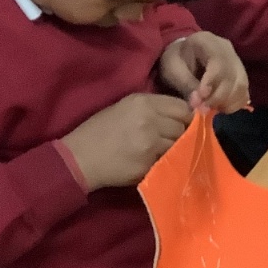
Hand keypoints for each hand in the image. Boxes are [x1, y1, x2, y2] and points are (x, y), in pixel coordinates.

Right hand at [61, 92, 191, 190]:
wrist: (81, 157)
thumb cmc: (99, 130)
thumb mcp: (124, 108)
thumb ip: (153, 108)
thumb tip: (181, 112)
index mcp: (143, 102)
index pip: (181, 107)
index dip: (186, 116)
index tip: (184, 123)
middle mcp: (150, 120)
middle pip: (183, 126)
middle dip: (182, 133)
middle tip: (173, 139)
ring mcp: (151, 144)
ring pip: (180, 145)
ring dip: (177, 149)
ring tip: (164, 151)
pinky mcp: (149, 164)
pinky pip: (169, 161)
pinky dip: (167, 162)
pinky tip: (157, 162)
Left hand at [159, 32, 249, 112]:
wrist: (184, 54)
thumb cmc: (176, 59)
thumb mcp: (173, 69)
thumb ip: (186, 85)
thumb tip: (197, 104)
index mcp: (208, 41)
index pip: (219, 62)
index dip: (212, 83)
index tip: (200, 98)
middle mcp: (228, 50)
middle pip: (233, 76)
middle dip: (218, 97)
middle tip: (202, 109)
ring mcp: (237, 62)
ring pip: (241, 85)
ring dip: (227, 102)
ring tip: (210, 109)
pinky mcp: (240, 75)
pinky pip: (244, 92)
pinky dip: (235, 104)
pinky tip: (221, 108)